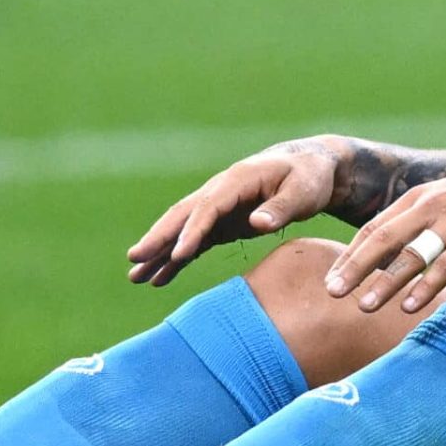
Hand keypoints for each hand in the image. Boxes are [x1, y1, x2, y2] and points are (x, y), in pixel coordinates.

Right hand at [127, 139, 342, 285]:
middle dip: (159, 237)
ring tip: (135, 276)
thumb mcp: (304, 190)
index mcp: (238, 179)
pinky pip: (193, 242)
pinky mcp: (222, 223)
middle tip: (134, 259)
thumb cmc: (310, 177)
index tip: (179, 253)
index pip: (209, 206)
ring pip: (181, 229)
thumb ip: (282, 207)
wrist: (311, 167)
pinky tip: (158, 278)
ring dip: (159, 251)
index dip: (193, 229)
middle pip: (183, 215)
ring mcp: (218, 207)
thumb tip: (258, 222)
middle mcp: (220, 191)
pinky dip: (176, 259)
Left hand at [323, 156, 445, 314]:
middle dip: (355, 268)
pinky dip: (426, 286)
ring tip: (364, 307)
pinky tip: (409, 306)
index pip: (374, 228)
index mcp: (418, 199)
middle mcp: (430, 206)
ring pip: (411, 254)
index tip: (331, 279)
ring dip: (385, 282)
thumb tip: (391, 255)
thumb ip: (419, 224)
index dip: (350, 254)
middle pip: (383, 240)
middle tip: (332, 293)